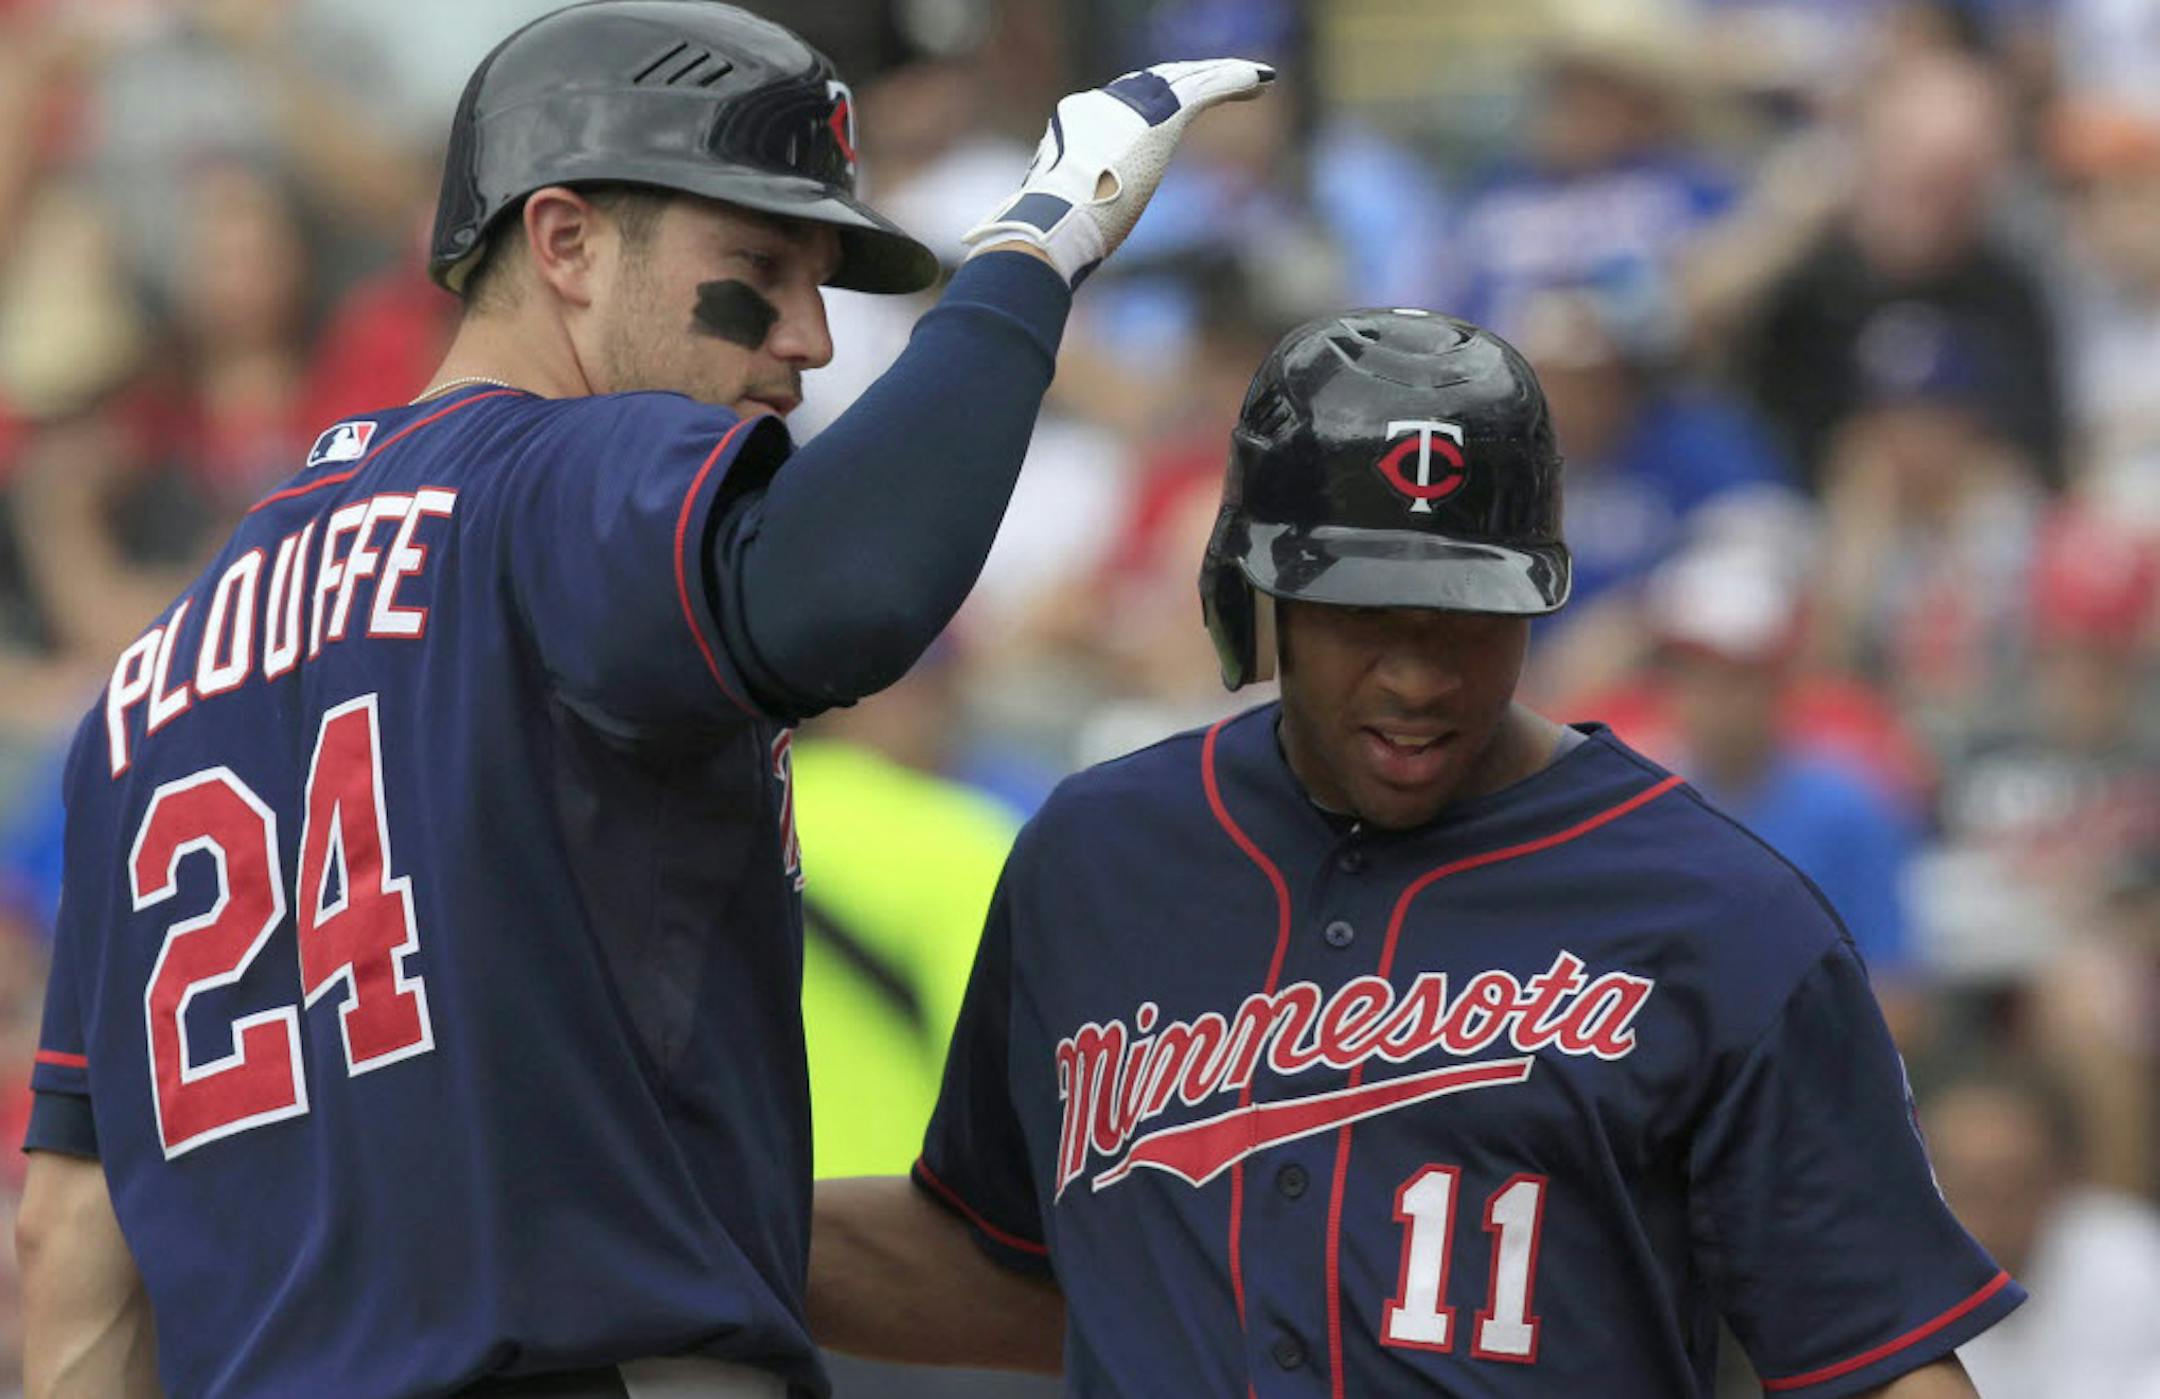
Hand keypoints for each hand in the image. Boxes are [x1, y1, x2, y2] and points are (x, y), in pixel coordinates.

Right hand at [963, 58, 1274, 286]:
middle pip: (1154, 84)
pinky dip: (1236, 81)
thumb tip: (1009, 246)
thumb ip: (1044, 216)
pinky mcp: (1160, 118)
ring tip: (1252, 78)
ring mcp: (1130, 107)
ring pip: (1185, 81)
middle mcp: (1100, 103)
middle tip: (1216, 81)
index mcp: (1072, 121)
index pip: (1117, 105)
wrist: (1048, 226)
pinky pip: (1207, 90)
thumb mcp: (1047, 220)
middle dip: (1186, 80)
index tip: (1165, 107)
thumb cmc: (1041, 236)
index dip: (1146, 103)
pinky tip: (1263, 80)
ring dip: (1220, 77)